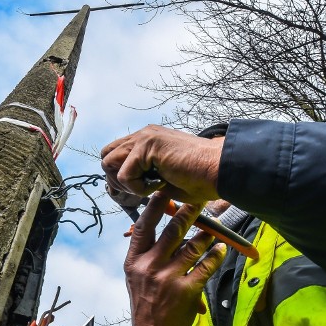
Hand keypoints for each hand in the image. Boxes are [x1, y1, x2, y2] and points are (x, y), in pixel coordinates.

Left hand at [101, 125, 224, 204]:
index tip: (138, 191)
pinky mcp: (147, 146)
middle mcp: (143, 135)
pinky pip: (125, 175)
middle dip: (117, 179)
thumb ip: (143, 177)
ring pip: (109, 163)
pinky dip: (139, 188)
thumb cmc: (200, 178)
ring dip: (127, 183)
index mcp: (147, 140)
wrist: (219, 171)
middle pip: (106, 156)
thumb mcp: (163, 178)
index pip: (115, 155)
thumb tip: (123, 188)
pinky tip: (160, 184)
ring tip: (151, 186)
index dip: (119, 177)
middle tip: (140, 189)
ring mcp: (144, 138)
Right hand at [124, 192, 225, 325]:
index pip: (144, 227)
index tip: (163, 192)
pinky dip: (215, 255)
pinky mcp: (187, 291)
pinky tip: (220, 249)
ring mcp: (169, 279)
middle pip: (172, 231)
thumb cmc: (144, 301)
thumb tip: (158, 225)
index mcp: (134, 261)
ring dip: (205, 234)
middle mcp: (150, 267)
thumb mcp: (135, 275)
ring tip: (213, 227)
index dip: (154, 207)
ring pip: (192, 247)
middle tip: (198, 201)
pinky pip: (206, 266)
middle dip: (188, 213)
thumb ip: (145, 252)